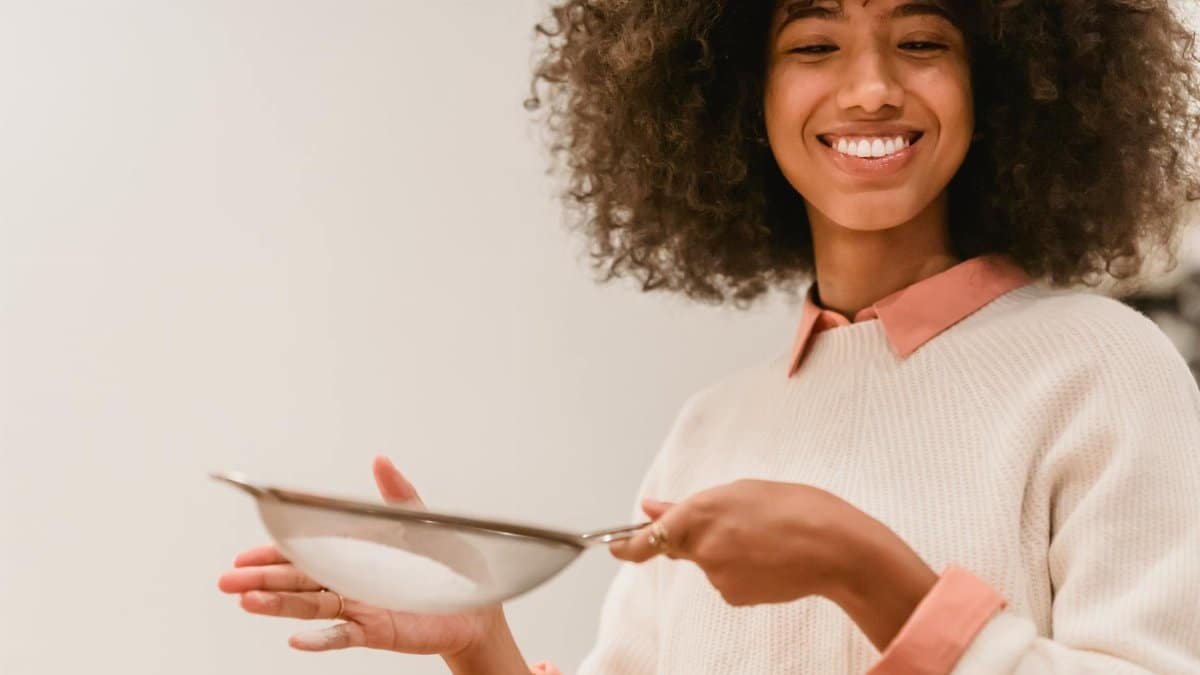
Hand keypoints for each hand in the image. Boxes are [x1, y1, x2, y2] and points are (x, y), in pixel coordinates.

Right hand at [217, 455, 505, 658]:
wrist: (478, 601)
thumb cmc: (447, 563)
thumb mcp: (420, 520)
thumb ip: (397, 494)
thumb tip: (380, 461)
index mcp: (353, 555)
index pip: (304, 555)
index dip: (272, 557)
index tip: (242, 557)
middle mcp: (350, 582)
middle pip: (298, 582)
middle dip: (261, 581)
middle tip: (227, 582)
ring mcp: (361, 607)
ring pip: (312, 606)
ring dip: (278, 605)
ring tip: (247, 602)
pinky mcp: (378, 629)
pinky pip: (344, 634)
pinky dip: (320, 638)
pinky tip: (296, 640)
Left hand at [607, 479, 935, 616]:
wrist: (833, 547)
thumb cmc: (795, 508)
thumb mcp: (740, 491)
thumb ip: (689, 503)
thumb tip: (651, 507)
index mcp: (700, 510)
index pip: (649, 536)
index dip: (626, 545)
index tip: (613, 546)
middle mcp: (701, 546)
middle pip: (682, 545)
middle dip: (698, 537)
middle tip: (738, 525)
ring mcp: (716, 575)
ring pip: (708, 562)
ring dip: (725, 550)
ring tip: (764, 536)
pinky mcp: (733, 595)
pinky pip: (726, 580)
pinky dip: (741, 570)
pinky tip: (769, 557)